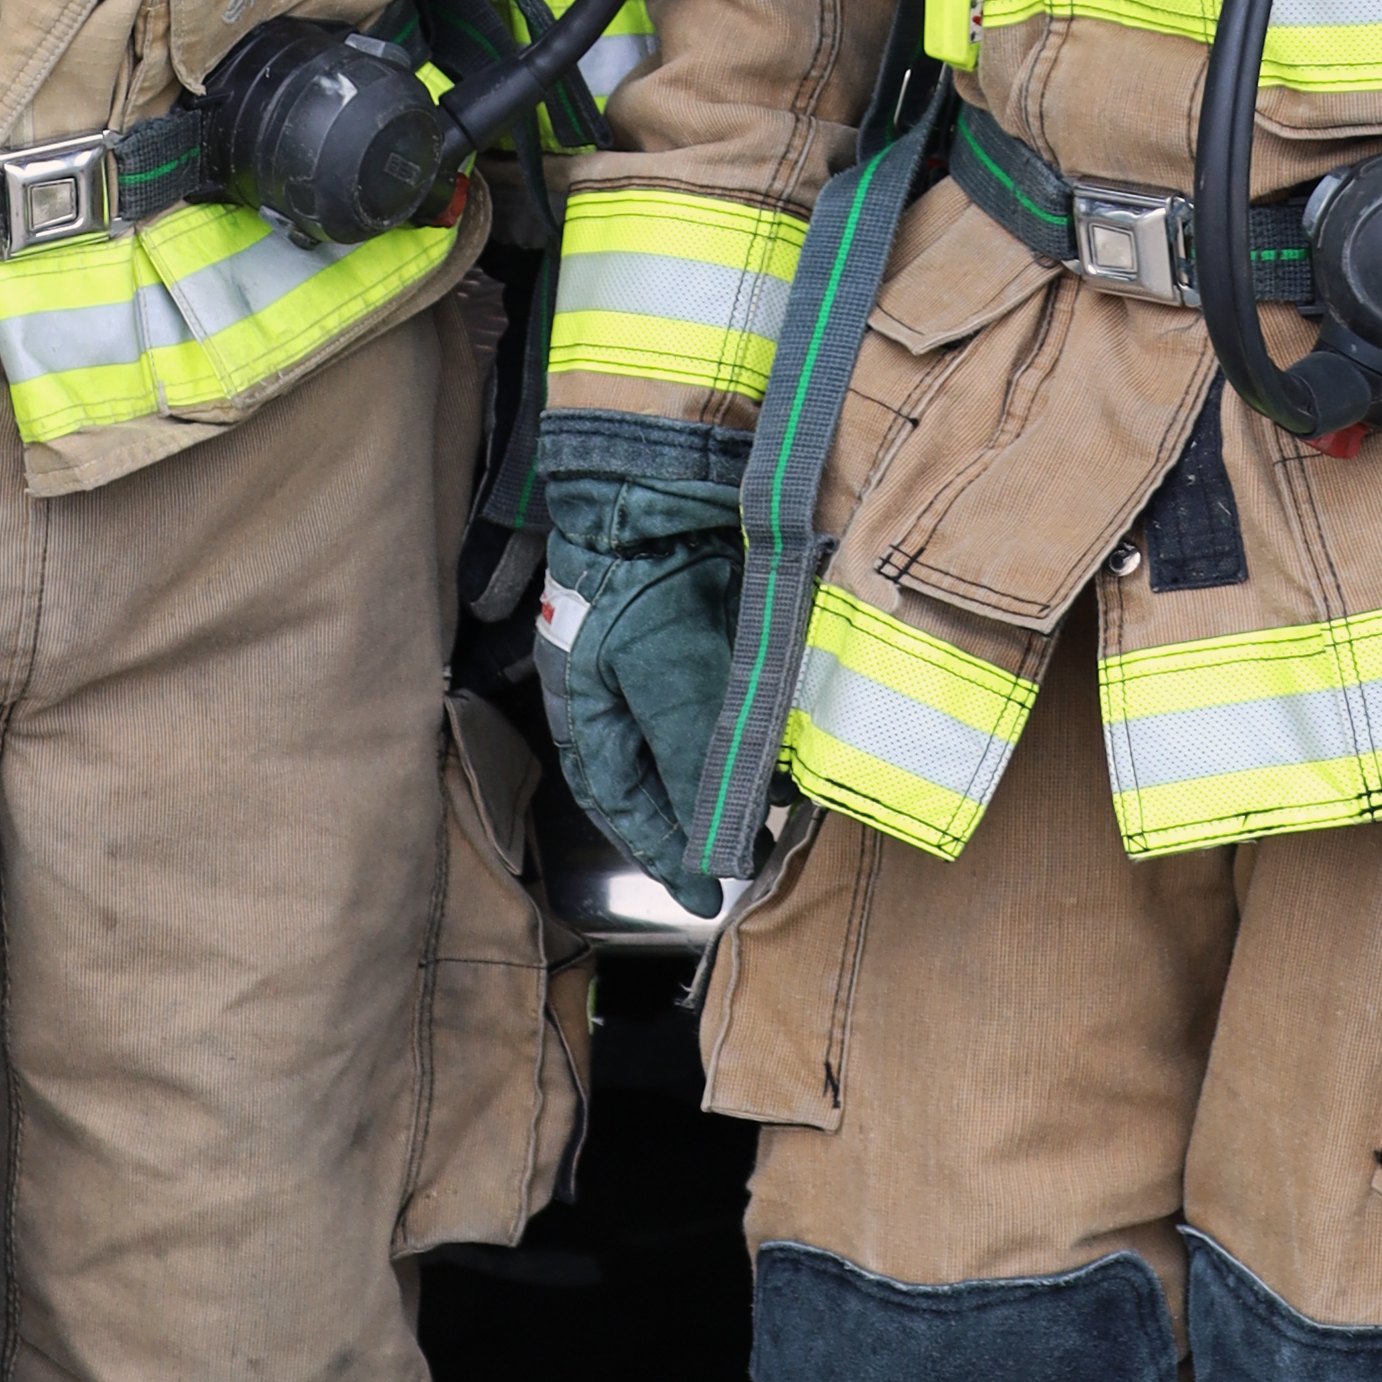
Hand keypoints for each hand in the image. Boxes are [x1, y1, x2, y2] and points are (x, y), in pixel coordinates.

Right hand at [531, 436, 749, 890]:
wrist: (665, 482)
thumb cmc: (641, 579)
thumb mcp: (664, 681)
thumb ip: (688, 759)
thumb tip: (710, 842)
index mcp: (589, 712)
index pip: (626, 807)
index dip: (665, 855)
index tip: (707, 899)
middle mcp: (625, 693)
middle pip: (666, 777)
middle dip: (706, 819)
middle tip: (752, 855)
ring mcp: (667, 660)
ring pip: (704, 740)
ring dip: (741, 774)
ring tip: (784, 801)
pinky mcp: (710, 630)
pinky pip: (736, 697)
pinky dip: (761, 726)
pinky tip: (792, 743)